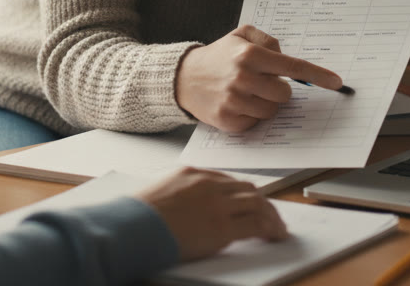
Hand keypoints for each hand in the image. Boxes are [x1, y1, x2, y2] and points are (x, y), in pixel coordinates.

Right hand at [137, 167, 286, 260]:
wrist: (131, 227)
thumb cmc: (138, 217)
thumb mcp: (160, 194)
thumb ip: (182, 196)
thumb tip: (193, 210)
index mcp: (193, 174)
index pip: (228, 180)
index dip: (243, 193)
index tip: (250, 202)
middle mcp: (208, 184)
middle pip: (247, 188)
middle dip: (262, 202)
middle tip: (270, 215)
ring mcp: (217, 204)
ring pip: (257, 203)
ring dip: (271, 216)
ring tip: (277, 228)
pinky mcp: (222, 226)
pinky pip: (256, 224)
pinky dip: (270, 229)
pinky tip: (275, 235)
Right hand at [175, 25, 343, 131]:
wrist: (183, 78)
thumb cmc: (219, 56)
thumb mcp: (241, 35)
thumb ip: (268, 40)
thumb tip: (286, 57)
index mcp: (249, 55)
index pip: (292, 66)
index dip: (316, 75)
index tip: (336, 82)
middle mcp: (243, 78)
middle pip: (285, 93)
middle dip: (278, 89)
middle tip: (262, 82)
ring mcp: (235, 101)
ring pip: (272, 111)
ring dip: (265, 103)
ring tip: (247, 93)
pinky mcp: (228, 121)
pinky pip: (256, 123)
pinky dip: (251, 115)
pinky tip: (237, 104)